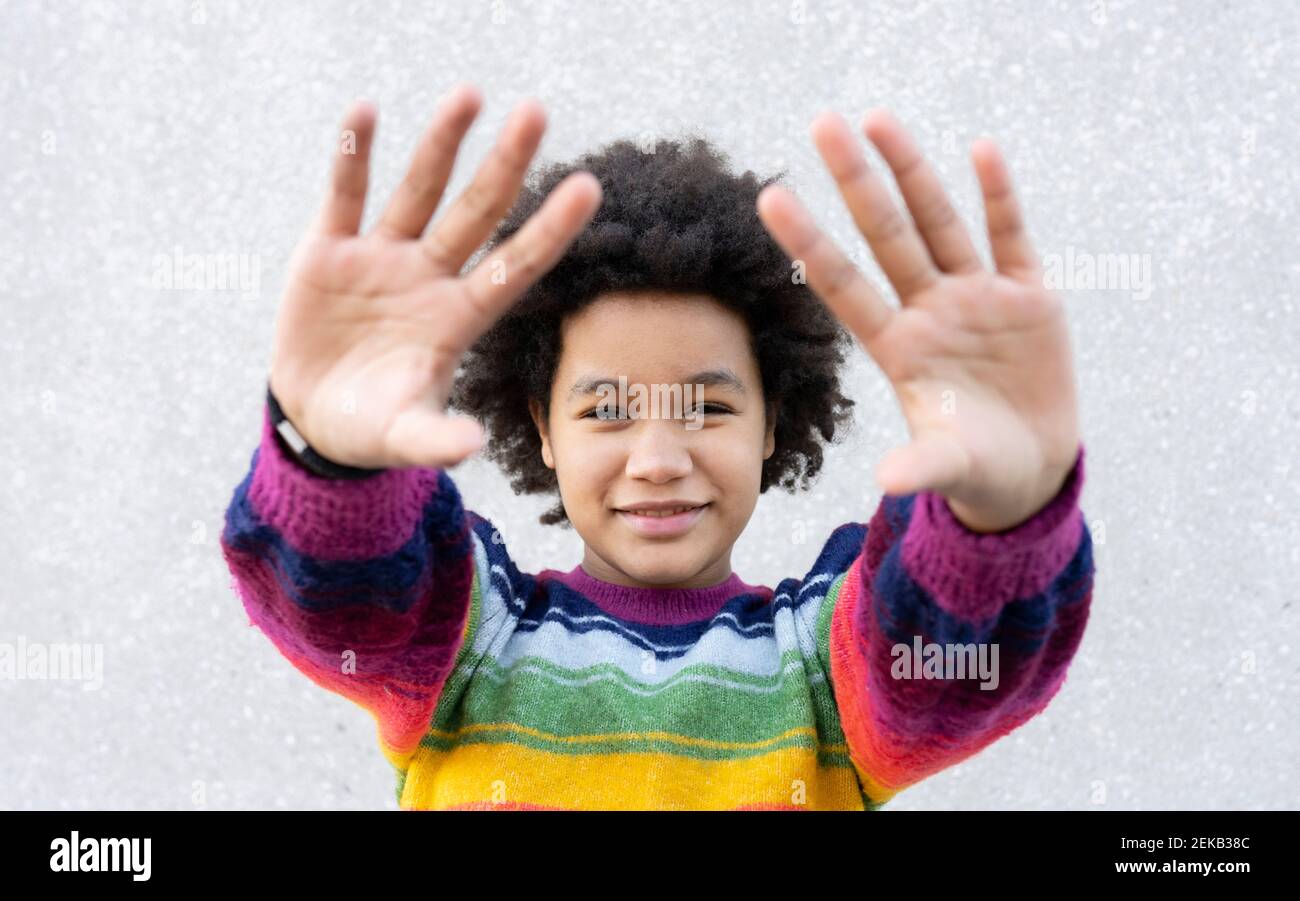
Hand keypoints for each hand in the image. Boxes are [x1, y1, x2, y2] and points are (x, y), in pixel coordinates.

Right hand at [269, 85, 601, 469]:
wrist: (313, 416)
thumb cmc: (372, 427)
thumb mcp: (403, 436)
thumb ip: (435, 439)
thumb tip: (470, 446)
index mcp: (459, 319)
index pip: (516, 266)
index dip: (550, 229)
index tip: (589, 187)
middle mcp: (430, 279)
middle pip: (477, 213)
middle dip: (506, 166)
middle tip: (537, 113)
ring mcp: (383, 258)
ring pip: (419, 191)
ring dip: (441, 144)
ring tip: (470, 93)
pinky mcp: (330, 250)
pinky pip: (345, 194)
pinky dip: (353, 155)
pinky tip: (365, 112)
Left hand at [757, 109, 1079, 532]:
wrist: (1030, 468)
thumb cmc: (975, 468)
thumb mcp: (949, 466)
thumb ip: (922, 465)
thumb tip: (889, 481)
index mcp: (897, 348)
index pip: (843, 285)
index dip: (809, 243)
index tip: (771, 197)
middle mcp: (929, 312)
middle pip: (885, 235)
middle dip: (855, 181)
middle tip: (820, 124)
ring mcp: (977, 298)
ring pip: (938, 223)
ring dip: (912, 171)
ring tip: (879, 118)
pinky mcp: (1028, 296)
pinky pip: (1010, 236)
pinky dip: (998, 196)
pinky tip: (980, 150)